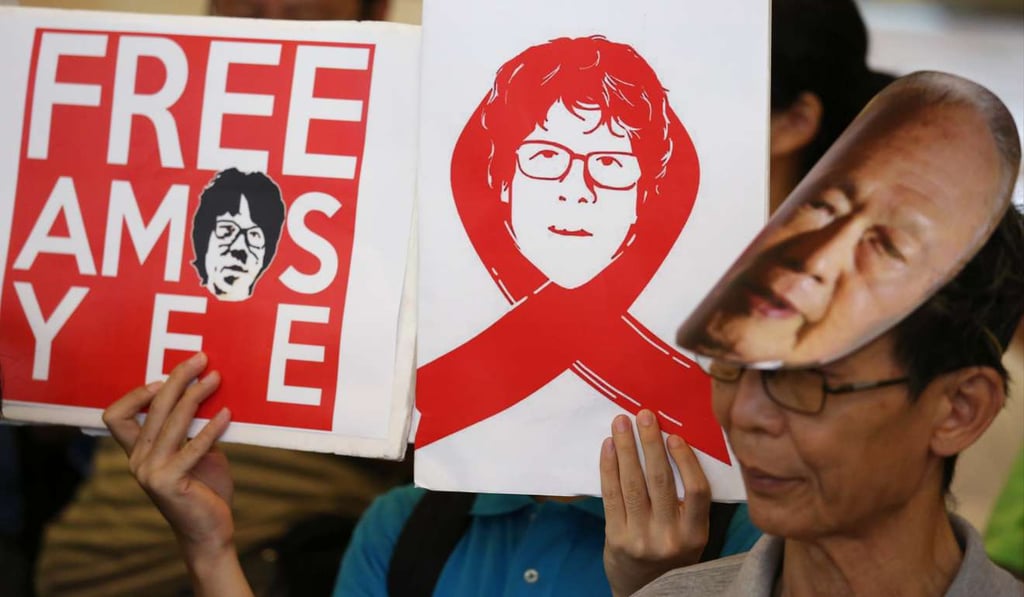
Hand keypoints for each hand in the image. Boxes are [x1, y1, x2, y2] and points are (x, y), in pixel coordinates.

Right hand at [104, 353, 249, 596]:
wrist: (210, 531)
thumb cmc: (205, 489)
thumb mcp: (197, 453)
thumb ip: (193, 428)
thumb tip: (209, 390)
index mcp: (138, 452)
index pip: (116, 415)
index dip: (136, 393)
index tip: (165, 377)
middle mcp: (137, 461)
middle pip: (151, 408)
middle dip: (177, 378)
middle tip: (201, 359)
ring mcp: (150, 473)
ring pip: (171, 421)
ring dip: (195, 395)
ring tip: (217, 379)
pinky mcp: (168, 483)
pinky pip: (192, 446)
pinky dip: (210, 428)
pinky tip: (228, 414)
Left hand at [600, 409, 711, 596]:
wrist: (644, 589)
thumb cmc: (670, 553)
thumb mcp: (690, 534)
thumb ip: (687, 502)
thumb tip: (676, 446)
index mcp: (695, 534)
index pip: (697, 492)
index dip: (686, 461)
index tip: (675, 435)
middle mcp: (669, 538)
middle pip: (660, 482)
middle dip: (651, 444)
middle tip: (645, 414)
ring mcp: (640, 539)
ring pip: (633, 484)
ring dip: (627, 449)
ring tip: (622, 423)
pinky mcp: (616, 538)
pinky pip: (611, 496)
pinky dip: (609, 467)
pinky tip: (609, 446)